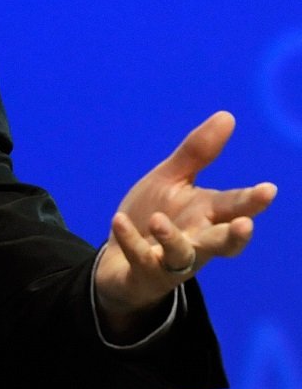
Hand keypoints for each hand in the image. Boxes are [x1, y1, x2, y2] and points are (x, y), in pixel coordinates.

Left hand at [95, 112, 276, 335]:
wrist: (118, 260)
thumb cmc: (153, 216)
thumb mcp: (171, 180)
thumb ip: (198, 153)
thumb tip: (228, 115)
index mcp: (207, 214)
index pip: (234, 206)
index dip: (252, 201)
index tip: (268, 190)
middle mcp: (196, 240)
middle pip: (221, 241)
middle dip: (235, 235)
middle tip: (246, 225)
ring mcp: (170, 260)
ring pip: (181, 255)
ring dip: (171, 238)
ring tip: (158, 220)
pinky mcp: (144, 273)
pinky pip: (139, 258)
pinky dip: (129, 239)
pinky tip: (118, 220)